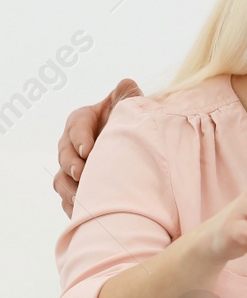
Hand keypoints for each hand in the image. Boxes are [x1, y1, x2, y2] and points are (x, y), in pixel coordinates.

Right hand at [56, 78, 141, 215]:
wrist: (133, 143)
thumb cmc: (127, 119)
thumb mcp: (127, 104)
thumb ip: (127, 95)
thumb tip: (127, 84)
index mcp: (82, 120)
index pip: (76, 125)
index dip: (80, 137)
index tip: (89, 149)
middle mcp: (71, 144)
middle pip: (64, 154)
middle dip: (72, 164)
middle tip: (83, 173)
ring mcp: (71, 166)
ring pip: (61, 178)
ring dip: (69, 188)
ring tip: (82, 197)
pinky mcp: (75, 185)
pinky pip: (68, 197)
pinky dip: (73, 205)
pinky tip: (84, 213)